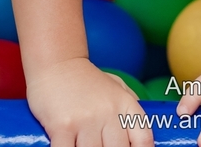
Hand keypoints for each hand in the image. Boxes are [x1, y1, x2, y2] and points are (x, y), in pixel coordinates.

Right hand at [26, 56, 152, 146]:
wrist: (57, 63)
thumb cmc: (86, 79)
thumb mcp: (116, 87)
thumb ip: (130, 108)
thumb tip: (142, 135)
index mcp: (125, 104)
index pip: (143, 139)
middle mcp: (109, 112)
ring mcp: (86, 120)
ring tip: (85, 144)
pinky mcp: (62, 126)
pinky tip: (70, 146)